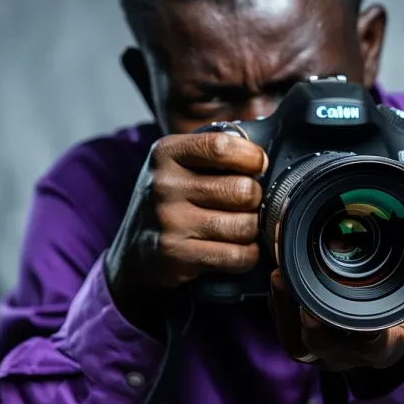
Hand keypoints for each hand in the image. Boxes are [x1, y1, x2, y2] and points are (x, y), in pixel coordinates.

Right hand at [105, 132, 267, 325]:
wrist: (136, 249)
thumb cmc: (172, 200)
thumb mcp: (181, 164)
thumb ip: (217, 152)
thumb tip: (267, 156)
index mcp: (167, 152)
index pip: (223, 147)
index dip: (253, 159)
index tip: (258, 167)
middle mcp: (164, 184)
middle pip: (243, 190)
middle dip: (255, 201)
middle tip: (246, 205)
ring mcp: (168, 221)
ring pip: (244, 226)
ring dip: (251, 231)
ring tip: (239, 228)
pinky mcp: (175, 254)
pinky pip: (236, 255)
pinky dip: (247, 256)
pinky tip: (238, 250)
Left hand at [269, 269, 403, 371]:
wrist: (390, 331)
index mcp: (384, 348)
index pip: (371, 346)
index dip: (359, 331)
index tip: (350, 310)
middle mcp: (350, 354)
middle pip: (322, 344)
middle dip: (307, 318)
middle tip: (301, 282)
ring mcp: (324, 349)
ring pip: (295, 339)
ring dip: (285, 307)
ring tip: (282, 273)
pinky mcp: (303, 337)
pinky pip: (284, 327)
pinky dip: (279, 302)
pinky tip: (280, 275)